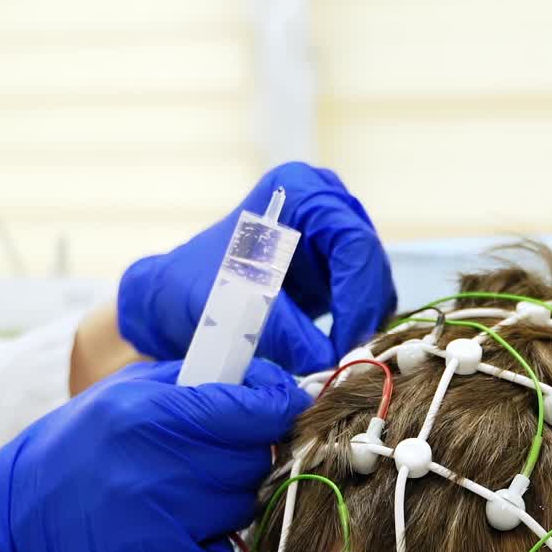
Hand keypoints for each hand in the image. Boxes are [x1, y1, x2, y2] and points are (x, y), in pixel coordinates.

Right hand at [0, 359, 308, 551]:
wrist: (14, 534)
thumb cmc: (74, 455)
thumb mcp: (120, 396)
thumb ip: (192, 382)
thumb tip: (264, 381)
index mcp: (148, 413)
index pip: (252, 408)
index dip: (278, 407)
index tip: (283, 409)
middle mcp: (158, 466)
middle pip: (255, 459)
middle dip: (248, 458)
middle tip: (214, 461)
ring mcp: (163, 523)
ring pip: (245, 507)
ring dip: (228, 503)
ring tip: (183, 498)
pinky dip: (212, 551)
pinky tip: (177, 538)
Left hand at [117, 162, 395, 374]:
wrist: (177, 298)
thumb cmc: (193, 287)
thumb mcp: (230, 306)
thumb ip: (280, 331)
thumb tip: (325, 361)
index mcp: (299, 189)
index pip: (352, 242)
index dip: (357, 296)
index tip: (345, 344)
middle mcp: (327, 203)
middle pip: (370, 263)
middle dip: (362, 314)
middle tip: (345, 361)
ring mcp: (336, 234)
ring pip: (374, 285)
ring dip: (360, 325)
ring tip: (334, 362)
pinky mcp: (338, 269)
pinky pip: (363, 301)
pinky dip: (353, 328)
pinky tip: (332, 353)